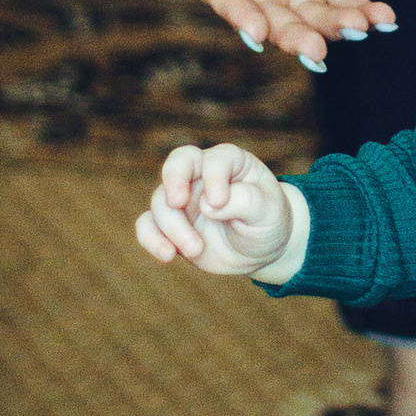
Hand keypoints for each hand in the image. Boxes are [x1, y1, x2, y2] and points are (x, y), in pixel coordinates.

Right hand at [135, 141, 297, 276]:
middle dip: (174, 181)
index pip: (214, 160)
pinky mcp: (171, 225)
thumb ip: (244, 202)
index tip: (219, 202)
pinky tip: (167, 256)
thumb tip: (208, 204)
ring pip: (161, 201)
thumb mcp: (268, 211)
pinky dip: (151, 239)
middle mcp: (201, 175)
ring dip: (173, 226)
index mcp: (229, 162)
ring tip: (196, 250)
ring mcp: (184, 200)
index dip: (213, 178)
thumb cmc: (268, 221)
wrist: (261, 249)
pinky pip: (147, 225)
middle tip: (178, 203)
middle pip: (177, 165)